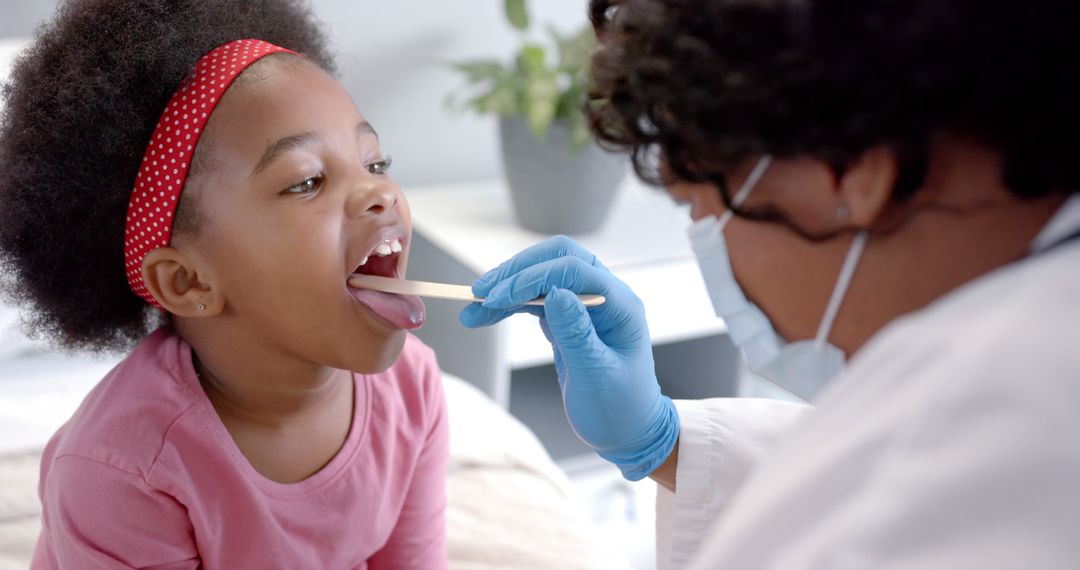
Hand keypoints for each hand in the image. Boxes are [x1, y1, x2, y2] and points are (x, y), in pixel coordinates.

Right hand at [459, 236, 678, 479]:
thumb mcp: (596, 376)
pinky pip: (534, 301)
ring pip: (541, 278)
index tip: (498, 298)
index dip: (533, 278)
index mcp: (620, 306)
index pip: (574, 270)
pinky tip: (483, 316)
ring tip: (472, 308)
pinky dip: (508, 306)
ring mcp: (585, 307)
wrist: (627, 433)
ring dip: (506, 289)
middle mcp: (605, 297)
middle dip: (516, 272)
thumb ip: (576, 333)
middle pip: (557, 260)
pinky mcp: (567, 320)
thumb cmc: (619, 409)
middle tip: (479, 293)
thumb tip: (557, 293)